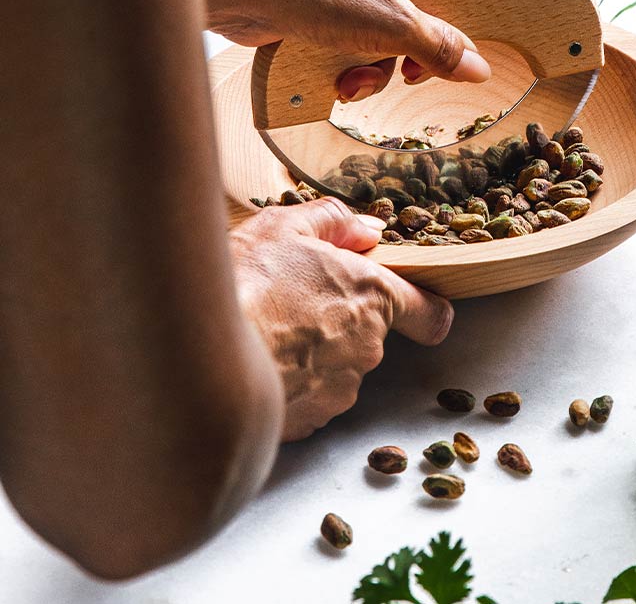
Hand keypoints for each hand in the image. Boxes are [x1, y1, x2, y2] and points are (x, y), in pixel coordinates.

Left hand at [194, 0, 514, 97]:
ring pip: (400, 27)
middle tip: (423, 70)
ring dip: (389, 63)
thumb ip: (437, 46)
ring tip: (366, 79)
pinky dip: (356, 62)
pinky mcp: (332, 3)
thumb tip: (478, 67)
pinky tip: (338, 79)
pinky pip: (363, 38)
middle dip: (434, 44)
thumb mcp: (388, 23)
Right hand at [229, 198, 452, 440]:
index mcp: (372, 296)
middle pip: (368, 334)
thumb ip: (334, 221)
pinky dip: (288, 383)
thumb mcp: (284, 226)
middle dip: (338, 321)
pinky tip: (257, 363)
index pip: (429, 314)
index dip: (423, 310)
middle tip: (292, 303)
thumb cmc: (246, 282)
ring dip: (311, 353)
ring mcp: (339, 390)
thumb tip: (367, 230)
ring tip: (266, 333)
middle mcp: (367, 347)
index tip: (411, 309)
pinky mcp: (308, 422)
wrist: (199, 354)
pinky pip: (306, 398)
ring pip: (335, 367)